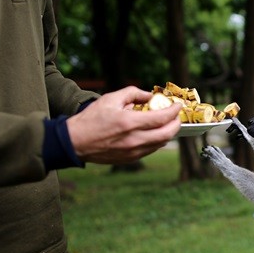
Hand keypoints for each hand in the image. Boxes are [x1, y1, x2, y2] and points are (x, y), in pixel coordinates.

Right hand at [66, 86, 180, 164]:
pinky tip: (154, 132)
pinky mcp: (130, 159)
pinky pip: (151, 150)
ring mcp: (133, 152)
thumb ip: (133, 93)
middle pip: (167, 134)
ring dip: (168, 133)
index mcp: (129, 123)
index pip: (161, 118)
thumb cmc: (91, 119)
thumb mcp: (111, 99)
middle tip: (176, 116)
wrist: (75, 142)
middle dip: (176, 124)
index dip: (174, 111)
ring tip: (166, 123)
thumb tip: (149, 95)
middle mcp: (134, 140)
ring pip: (161, 144)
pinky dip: (157, 140)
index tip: (178, 105)